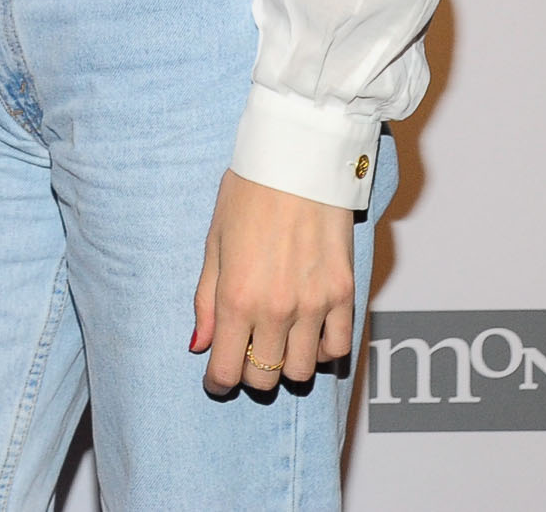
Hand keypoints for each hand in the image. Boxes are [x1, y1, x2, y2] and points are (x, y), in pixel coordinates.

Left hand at [192, 168, 355, 394]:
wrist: (297, 164)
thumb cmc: (247, 195)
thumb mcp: (213, 244)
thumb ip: (206, 300)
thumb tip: (200, 344)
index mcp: (237, 298)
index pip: (228, 369)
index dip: (219, 382)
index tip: (218, 380)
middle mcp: (277, 309)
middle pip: (267, 376)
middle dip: (251, 373)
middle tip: (246, 356)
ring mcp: (315, 305)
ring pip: (304, 371)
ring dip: (288, 365)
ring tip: (278, 344)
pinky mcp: (345, 295)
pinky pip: (339, 347)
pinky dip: (324, 351)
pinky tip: (310, 335)